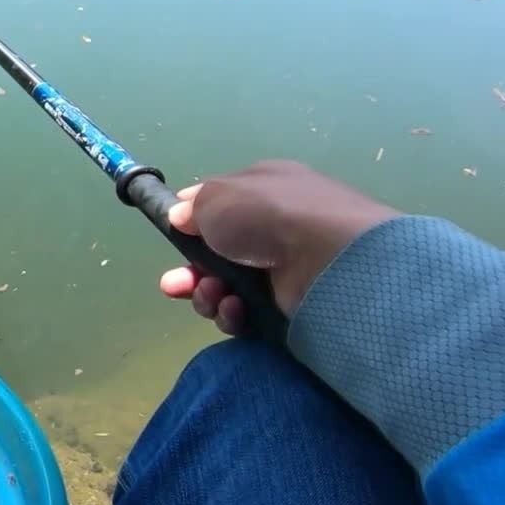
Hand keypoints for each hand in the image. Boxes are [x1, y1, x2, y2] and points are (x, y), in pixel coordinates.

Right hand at [159, 160, 398, 334]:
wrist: (331, 259)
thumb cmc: (272, 215)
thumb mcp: (221, 195)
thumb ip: (195, 205)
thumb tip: (181, 214)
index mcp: (263, 190)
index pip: (219, 206)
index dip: (192, 222)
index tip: (174, 234)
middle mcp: (273, 228)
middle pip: (216, 254)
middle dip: (191, 272)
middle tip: (175, 285)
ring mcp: (283, 269)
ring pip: (226, 287)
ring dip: (208, 295)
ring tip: (213, 297)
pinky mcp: (289, 306)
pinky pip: (247, 313)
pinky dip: (234, 314)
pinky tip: (236, 310)